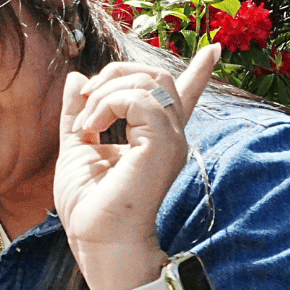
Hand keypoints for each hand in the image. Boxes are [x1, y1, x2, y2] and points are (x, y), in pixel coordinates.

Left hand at [56, 43, 218, 289]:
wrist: (97, 239)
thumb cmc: (89, 206)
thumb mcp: (76, 148)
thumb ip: (77, 112)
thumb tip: (78, 78)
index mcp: (154, 136)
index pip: (184, 95)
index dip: (198, 71)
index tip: (214, 50)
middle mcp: (171, 135)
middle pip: (156, 74)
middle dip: (115, 73)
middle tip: (85, 101)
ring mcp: (171, 139)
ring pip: (148, 80)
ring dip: (104, 92)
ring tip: (84, 126)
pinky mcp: (162, 144)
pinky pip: (139, 99)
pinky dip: (105, 105)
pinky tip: (90, 131)